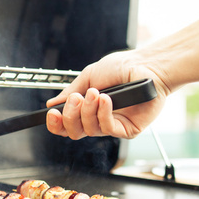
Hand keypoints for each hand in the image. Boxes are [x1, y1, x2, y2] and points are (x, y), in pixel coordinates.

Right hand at [45, 49, 169, 139]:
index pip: (67, 124)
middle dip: (70, 116)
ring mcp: (112, 125)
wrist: (146, 66)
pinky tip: (106, 99)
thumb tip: (53, 103)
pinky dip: (103, 113)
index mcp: (88, 108)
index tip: (51, 114)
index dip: (57, 123)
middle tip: (75, 100)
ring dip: (88, 111)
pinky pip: (108, 128)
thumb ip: (71, 90)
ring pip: (89, 130)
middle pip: (74, 132)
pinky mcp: (127, 130)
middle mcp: (99, 119)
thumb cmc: (123, 68)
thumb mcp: (90, 75)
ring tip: (96, 93)